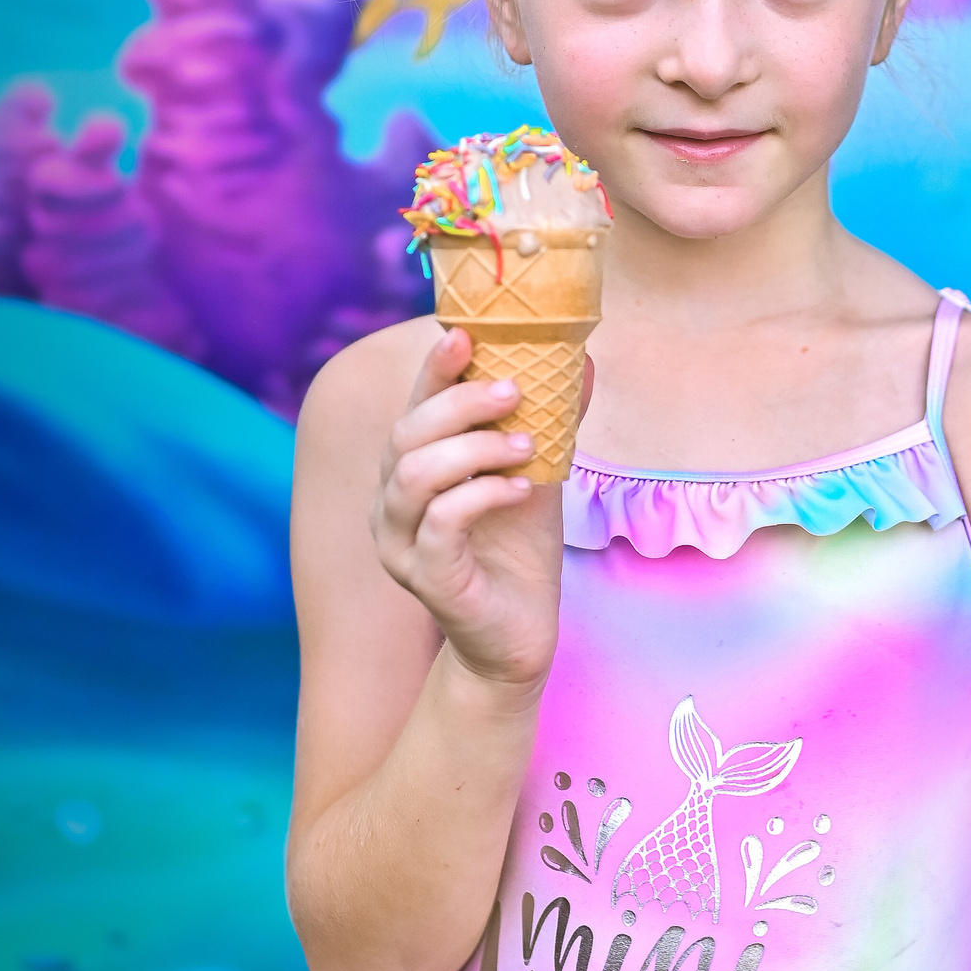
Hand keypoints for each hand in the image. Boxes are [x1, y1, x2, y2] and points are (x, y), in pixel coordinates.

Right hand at [370, 330, 582, 694]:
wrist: (519, 636)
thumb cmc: (519, 552)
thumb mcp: (536, 475)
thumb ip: (548, 422)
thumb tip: (579, 360)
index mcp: (410, 472)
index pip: (413, 409)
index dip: (434, 370)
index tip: (465, 334)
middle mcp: (392, 504)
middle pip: (405, 435)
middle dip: (460, 404)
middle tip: (515, 391)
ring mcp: (401, 544)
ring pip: (413, 475)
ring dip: (474, 448)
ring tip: (529, 445)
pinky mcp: (426, 578)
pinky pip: (442, 523)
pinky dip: (483, 495)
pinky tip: (522, 489)